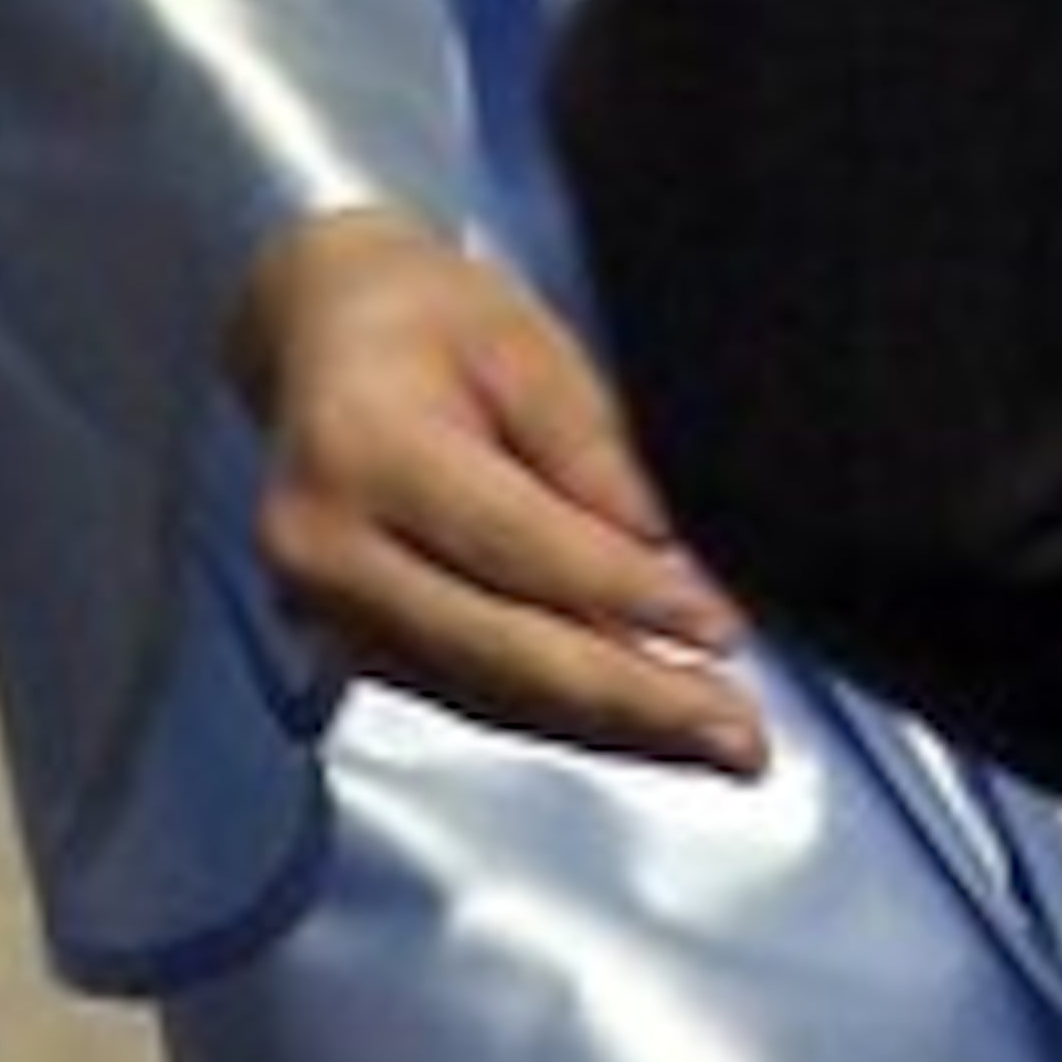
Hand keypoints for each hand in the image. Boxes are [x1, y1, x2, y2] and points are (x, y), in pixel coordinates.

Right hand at [229, 204, 770, 776]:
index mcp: (365, 450)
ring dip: (607, 728)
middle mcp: (327, 554)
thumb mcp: (525, 342)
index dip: (625, 596)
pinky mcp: (345, 649)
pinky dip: (559, 714)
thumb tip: (666, 558)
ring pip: (488, 693)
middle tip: (742, 739)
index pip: (517, 546)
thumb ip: (590, 450)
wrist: (319, 331)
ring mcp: (324, 616)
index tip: (723, 630)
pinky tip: (637, 726)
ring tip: (713, 746)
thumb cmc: (433, 316)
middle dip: (631, 699)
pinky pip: (468, 694)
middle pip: (499, 649)